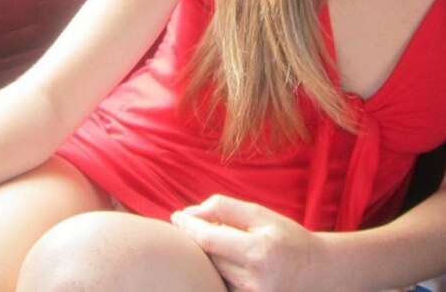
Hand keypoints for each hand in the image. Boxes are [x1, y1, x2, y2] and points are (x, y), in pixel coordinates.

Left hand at [171, 195, 330, 291]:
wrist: (318, 273)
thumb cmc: (286, 237)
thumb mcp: (260, 215)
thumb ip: (224, 209)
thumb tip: (189, 213)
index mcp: (259, 252)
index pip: (209, 240)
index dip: (188, 227)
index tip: (175, 217)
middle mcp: (255, 281)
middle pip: (209, 257)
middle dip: (201, 238)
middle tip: (206, 226)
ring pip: (214, 273)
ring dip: (212, 256)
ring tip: (231, 246)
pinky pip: (223, 286)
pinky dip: (221, 273)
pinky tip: (235, 264)